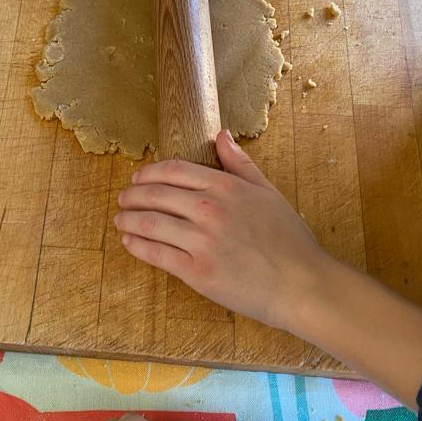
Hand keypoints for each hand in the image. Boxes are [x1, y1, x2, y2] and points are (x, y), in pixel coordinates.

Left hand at [114, 131, 330, 330]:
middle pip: (156, 195)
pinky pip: (155, 254)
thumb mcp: (268, 193)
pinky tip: (129, 241)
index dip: (150, 173)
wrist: (301, 285)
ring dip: (128, 219)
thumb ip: (240, 164)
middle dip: (132, 195)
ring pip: (150, 223)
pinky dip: (137, 245)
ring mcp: (201, 241)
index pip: (174, 171)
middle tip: (123, 198)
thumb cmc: (289, 241)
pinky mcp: (196, 272)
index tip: (138, 178)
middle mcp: (209, 210)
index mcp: (226, 187)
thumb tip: (221, 135)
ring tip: (120, 219)